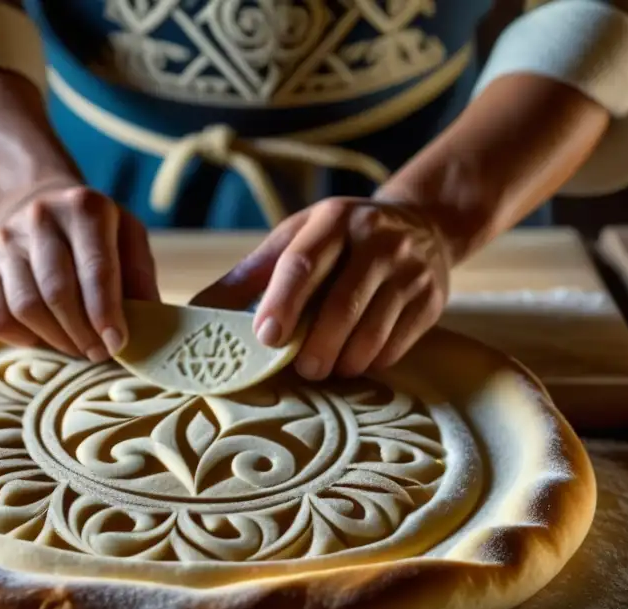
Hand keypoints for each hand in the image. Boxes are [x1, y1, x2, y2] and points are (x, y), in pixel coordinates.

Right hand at [0, 185, 160, 359]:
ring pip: (26, 308)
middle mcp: (40, 218)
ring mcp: (5, 241)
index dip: (106, 313)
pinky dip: (22, 339)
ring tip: (77, 348)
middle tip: (98, 353)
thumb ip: (140, 278)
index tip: (116, 343)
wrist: (44, 210)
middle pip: (58, 292)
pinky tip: (45, 339)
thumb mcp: (129, 240)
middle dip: (82, 333)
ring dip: (56, 340)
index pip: (96, 268)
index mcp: (85, 207)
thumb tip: (146, 325)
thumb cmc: (97, 236)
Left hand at [192, 197, 452, 379]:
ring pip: (373, 331)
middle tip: (303, 369)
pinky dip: (371, 362)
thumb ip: (249, 276)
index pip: (303, 263)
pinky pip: (397, 344)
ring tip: (327, 368)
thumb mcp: (295, 241)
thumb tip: (195, 314)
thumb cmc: (340, 241)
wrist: (424, 225)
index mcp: (333, 221)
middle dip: (316, 346)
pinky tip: (355, 361)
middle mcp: (377, 239)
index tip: (266, 337)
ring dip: (344, 361)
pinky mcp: (432, 299)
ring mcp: (410, 269)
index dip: (282, 303)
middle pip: (342, 305)